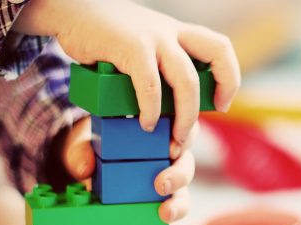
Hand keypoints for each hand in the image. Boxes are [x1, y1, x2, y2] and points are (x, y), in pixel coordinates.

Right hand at [14, 0, 239, 141]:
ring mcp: (153, 37)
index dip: (229, 76)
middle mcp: (171, 32)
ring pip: (186, 80)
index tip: (221, 103)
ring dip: (186, 115)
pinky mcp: (130, 47)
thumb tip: (168, 110)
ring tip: (174, 137)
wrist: (71, 11)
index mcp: (178, 33)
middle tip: (207, 118)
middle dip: (223, 88)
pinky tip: (145, 123)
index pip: (220, 48)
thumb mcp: (143, 47)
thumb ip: (159, 68)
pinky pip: (150, 85)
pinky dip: (151, 109)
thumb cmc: (107, 38)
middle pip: (218, 52)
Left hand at [62, 117, 196, 222]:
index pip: (183, 129)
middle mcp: (169, 156)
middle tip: (162, 185)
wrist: (87, 167)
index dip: (185, 137)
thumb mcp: (85, 142)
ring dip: (179, 202)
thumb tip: (84, 169)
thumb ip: (81, 151)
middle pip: (186, 162)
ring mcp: (168, 180)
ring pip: (184, 190)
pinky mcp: (163, 201)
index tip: (172, 149)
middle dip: (179, 175)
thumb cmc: (95, 146)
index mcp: (159, 132)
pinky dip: (174, 216)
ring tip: (166, 212)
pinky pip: (175, 209)